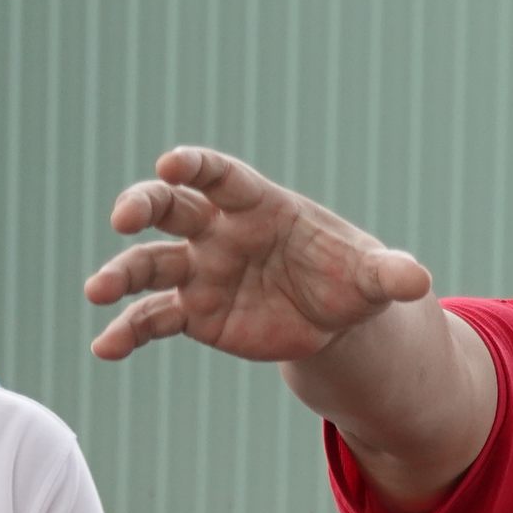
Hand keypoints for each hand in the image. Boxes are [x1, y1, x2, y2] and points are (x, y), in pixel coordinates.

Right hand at [88, 147, 432, 362]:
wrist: (335, 317)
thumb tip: (416, 279)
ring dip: (120, 275)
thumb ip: (388, 273)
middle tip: (123, 218)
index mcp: (258, 206)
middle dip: (144, 205)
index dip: (194, 166)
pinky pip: (154, 320)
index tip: (170, 164)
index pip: (219, 176)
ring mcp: (201, 272)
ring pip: (150, 265)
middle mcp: (219, 232)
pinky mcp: (195, 313)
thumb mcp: (373, 277)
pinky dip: (128, 333)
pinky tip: (105, 349)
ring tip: (96, 292)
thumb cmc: (349, 277)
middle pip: (170, 208)